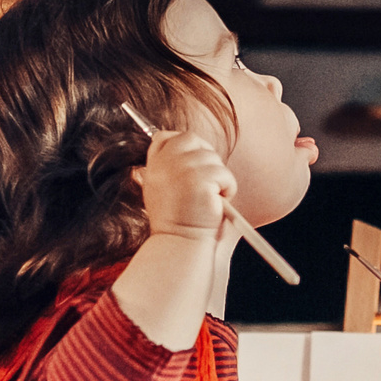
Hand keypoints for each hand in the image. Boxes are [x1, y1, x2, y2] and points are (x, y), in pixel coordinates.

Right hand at [132, 128, 235, 242]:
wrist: (180, 244)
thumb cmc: (176, 222)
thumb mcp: (162, 189)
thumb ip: (169, 167)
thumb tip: (188, 149)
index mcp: (153, 167)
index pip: (164, 136)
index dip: (182, 145)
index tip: (192, 164)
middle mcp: (164, 165)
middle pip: (192, 139)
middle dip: (205, 158)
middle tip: (206, 184)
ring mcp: (181, 170)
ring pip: (213, 158)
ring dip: (219, 178)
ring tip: (209, 199)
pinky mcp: (199, 180)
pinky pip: (225, 174)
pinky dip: (227, 189)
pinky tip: (215, 205)